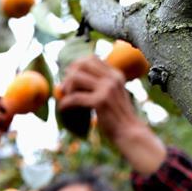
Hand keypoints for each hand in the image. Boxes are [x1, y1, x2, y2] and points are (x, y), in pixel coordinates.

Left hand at [58, 56, 165, 173]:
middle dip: (68, 76)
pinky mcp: (100, 102)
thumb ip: (99, 84)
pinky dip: (65, 103)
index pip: (91, 59)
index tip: (69, 78)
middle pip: (81, 65)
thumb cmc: (117, 115)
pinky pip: (74, 98)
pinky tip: (63, 109)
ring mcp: (107, 89)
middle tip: (65, 90)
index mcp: (115, 74)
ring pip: (76, 78)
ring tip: (65, 99)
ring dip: (66, 89)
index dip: (76, 66)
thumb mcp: (112, 94)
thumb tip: (72, 77)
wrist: (128, 131)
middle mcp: (112, 78)